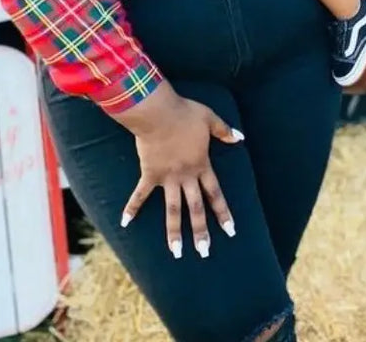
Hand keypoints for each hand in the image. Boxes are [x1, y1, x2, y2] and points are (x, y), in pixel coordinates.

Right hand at [115, 82, 241, 258]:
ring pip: (172, 210)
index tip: (231, 232)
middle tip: (204, 253)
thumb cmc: (184, 113)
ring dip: (174, 232)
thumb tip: (240, 138)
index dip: (223, 213)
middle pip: (195, 208)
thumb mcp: (209, 118)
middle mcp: (185, 176)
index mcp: (201, 165)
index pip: (215, 194)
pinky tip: (125, 222)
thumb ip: (224, 130)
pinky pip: (140, 194)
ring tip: (176, 253)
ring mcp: (167, 178)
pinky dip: (132, 208)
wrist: (158, 112)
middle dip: (201, 232)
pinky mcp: (149, 174)